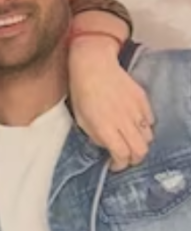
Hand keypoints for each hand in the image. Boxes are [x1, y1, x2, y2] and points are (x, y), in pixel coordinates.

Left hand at [68, 37, 153, 170]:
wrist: (93, 65)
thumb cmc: (81, 91)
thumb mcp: (80, 118)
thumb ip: (95, 135)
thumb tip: (106, 146)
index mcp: (105, 127)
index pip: (122, 154)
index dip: (119, 164)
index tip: (114, 165)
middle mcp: (123, 121)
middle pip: (140, 150)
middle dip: (133, 159)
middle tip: (125, 157)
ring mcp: (135, 110)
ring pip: (148, 137)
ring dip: (140, 143)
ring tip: (129, 141)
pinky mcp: (142, 99)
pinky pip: (150, 120)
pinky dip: (144, 127)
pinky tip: (134, 124)